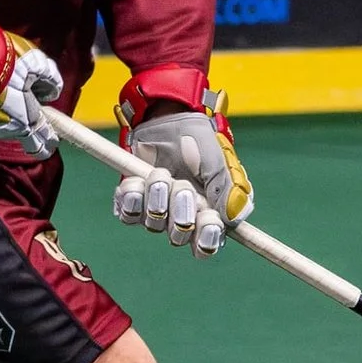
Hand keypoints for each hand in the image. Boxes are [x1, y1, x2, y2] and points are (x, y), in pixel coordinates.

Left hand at [112, 82, 250, 256]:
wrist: (166, 117)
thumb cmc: (197, 141)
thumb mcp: (217, 161)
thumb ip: (227, 190)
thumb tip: (233, 220)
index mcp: (207, 214)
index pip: (206, 245)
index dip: (206, 239)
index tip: (208, 219)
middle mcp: (181, 217)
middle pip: (179, 236)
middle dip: (180, 210)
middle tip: (182, 185)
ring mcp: (156, 210)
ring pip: (153, 224)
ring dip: (157, 197)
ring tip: (160, 173)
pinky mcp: (134, 200)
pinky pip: (128, 214)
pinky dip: (133, 198)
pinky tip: (137, 181)